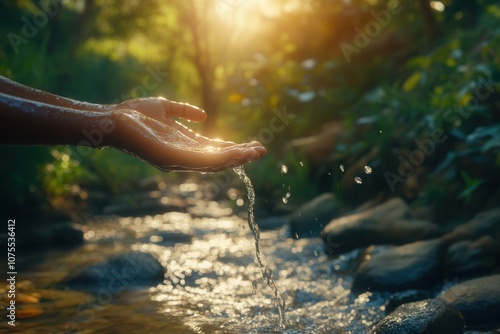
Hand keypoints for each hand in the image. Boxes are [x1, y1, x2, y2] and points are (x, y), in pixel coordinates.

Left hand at [109, 97, 265, 171]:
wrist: (110, 120)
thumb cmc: (133, 114)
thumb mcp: (164, 108)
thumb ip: (184, 112)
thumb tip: (204, 116)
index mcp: (182, 145)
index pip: (212, 150)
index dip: (232, 148)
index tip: (251, 145)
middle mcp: (182, 156)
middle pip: (217, 159)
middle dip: (240, 155)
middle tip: (261, 151)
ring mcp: (177, 159)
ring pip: (213, 163)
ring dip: (236, 158)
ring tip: (256, 153)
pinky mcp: (171, 158)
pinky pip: (200, 160)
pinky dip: (221, 158)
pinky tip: (236, 154)